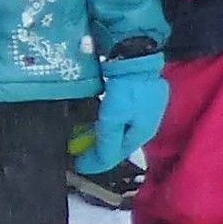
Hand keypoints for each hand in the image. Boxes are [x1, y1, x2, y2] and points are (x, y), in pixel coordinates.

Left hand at [80, 53, 168, 175]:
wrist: (137, 57)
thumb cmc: (126, 90)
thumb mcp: (113, 119)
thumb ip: (105, 143)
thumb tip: (93, 165)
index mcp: (142, 135)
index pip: (115, 157)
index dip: (95, 163)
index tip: (76, 166)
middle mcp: (145, 126)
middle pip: (118, 144)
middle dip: (99, 150)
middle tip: (77, 151)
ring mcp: (144, 111)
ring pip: (119, 131)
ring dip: (102, 135)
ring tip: (81, 136)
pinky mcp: (139, 98)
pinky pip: (120, 118)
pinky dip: (107, 122)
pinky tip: (96, 119)